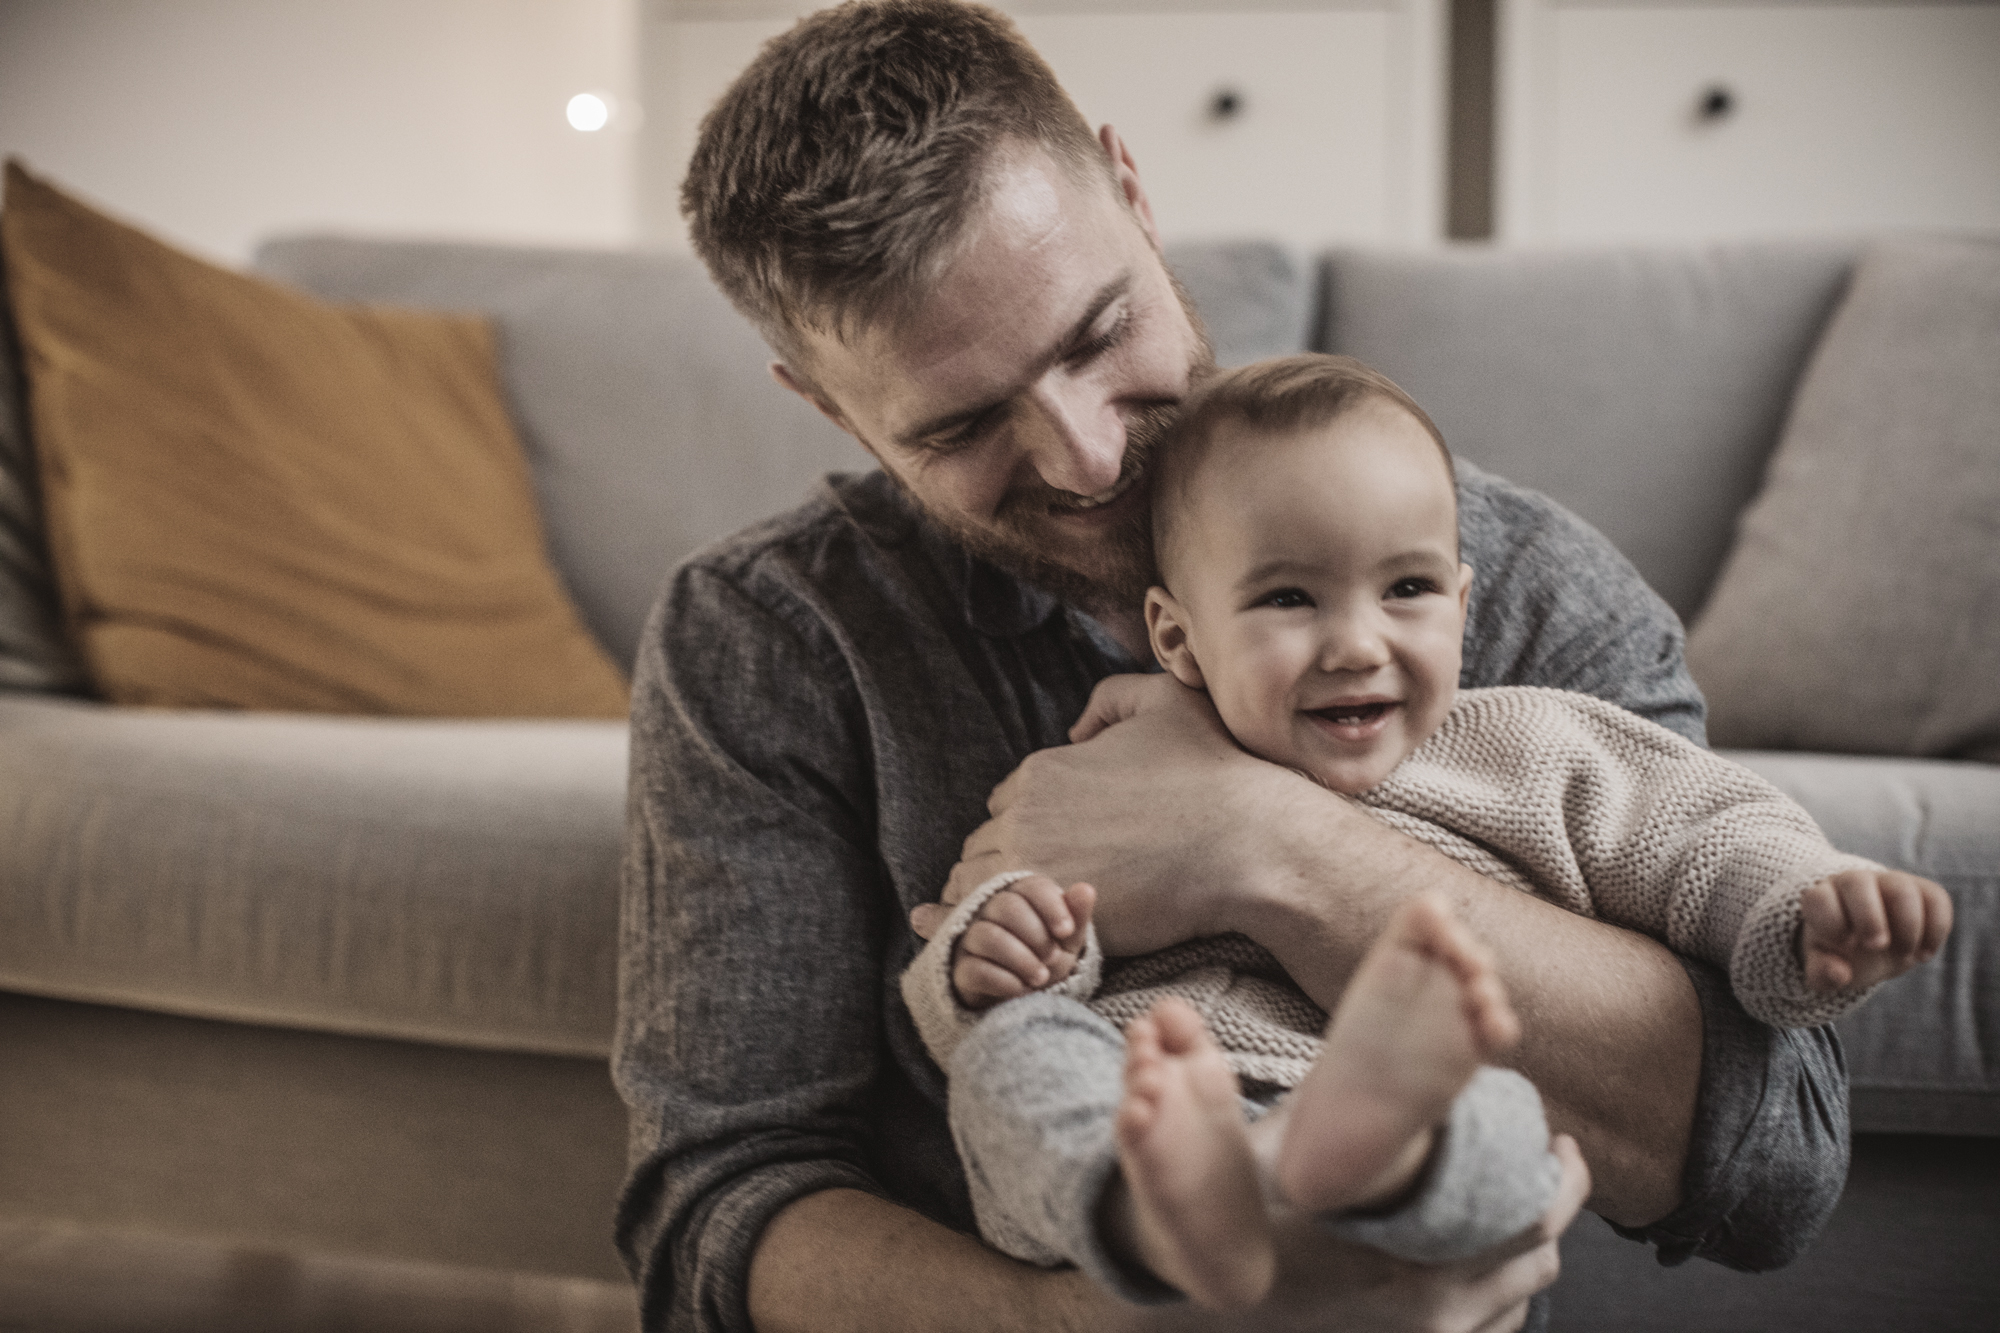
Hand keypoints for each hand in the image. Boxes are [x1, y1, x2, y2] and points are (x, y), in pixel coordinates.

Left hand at [935, 675, 1322, 956]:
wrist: (1252, 843)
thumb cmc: (1217, 773)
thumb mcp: (1166, 702)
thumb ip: (1111, 698)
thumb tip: (1077, 731)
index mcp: (1043, 770)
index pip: (1006, 805)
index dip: (1034, 826)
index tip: (1068, 846)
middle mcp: (1025, 815)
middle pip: (988, 846)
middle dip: (1015, 863)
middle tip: (1060, 884)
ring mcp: (1033, 868)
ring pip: (984, 889)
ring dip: (1008, 901)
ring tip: (1052, 914)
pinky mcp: (1052, 918)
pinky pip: (1003, 930)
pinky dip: (1017, 934)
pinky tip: (1050, 937)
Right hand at [950, 876, 1095, 1009]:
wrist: (1023, 999)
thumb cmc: (1046, 961)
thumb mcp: (1067, 942)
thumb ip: (1076, 916)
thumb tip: (1086, 889)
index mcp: (1020, 897)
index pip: (1032, 887)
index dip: (1051, 906)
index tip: (1066, 931)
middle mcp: (990, 911)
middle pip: (1006, 907)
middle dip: (1035, 935)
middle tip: (1052, 959)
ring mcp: (972, 940)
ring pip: (987, 935)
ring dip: (1020, 959)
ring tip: (1040, 978)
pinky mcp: (961, 970)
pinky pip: (975, 969)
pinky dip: (1003, 980)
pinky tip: (1021, 990)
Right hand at [1087, 1133, 1587, 1332]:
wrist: (1211, 1304)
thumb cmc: (1243, 1223)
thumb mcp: (1288, 1154)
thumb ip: (1342, 1106)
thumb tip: (1394, 1050)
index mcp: (1417, 1258)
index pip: (1531, 1222)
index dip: (1561, 1180)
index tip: (1560, 1142)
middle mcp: (1436, 1314)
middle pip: (1537, 1264)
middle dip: (1552, 1208)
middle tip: (1548, 1166)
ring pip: (1518, 1304)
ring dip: (1526, 1254)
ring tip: (1517, 1209)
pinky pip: (1487, 1332)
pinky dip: (1500, 1296)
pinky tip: (1484, 1265)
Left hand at [1800, 868, 1952, 990]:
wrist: (1873, 947)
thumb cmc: (1843, 955)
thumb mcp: (1826, 968)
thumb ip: (1822, 972)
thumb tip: (1838, 974)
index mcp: (1822, 898)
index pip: (1819, 898)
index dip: (1832, 923)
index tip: (1846, 946)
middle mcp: (1854, 883)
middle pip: (1858, 882)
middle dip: (1869, 918)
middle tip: (1876, 947)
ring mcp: (1889, 882)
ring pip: (1902, 889)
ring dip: (1907, 928)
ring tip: (1904, 955)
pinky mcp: (1923, 891)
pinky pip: (1936, 898)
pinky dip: (1935, 930)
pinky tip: (1924, 954)